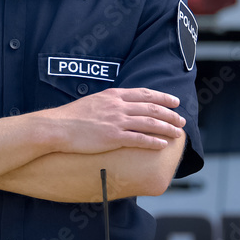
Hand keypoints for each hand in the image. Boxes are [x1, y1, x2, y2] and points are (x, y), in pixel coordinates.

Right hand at [40, 88, 184, 153]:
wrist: (58, 127)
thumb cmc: (72, 116)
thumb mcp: (93, 101)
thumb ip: (109, 102)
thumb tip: (120, 105)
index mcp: (114, 95)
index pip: (144, 94)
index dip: (163, 97)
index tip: (174, 101)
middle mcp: (118, 106)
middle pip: (152, 108)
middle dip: (170, 114)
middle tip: (181, 120)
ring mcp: (117, 121)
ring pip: (150, 123)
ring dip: (167, 128)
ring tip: (178, 133)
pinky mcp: (113, 137)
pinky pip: (139, 139)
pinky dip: (153, 141)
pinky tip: (162, 145)